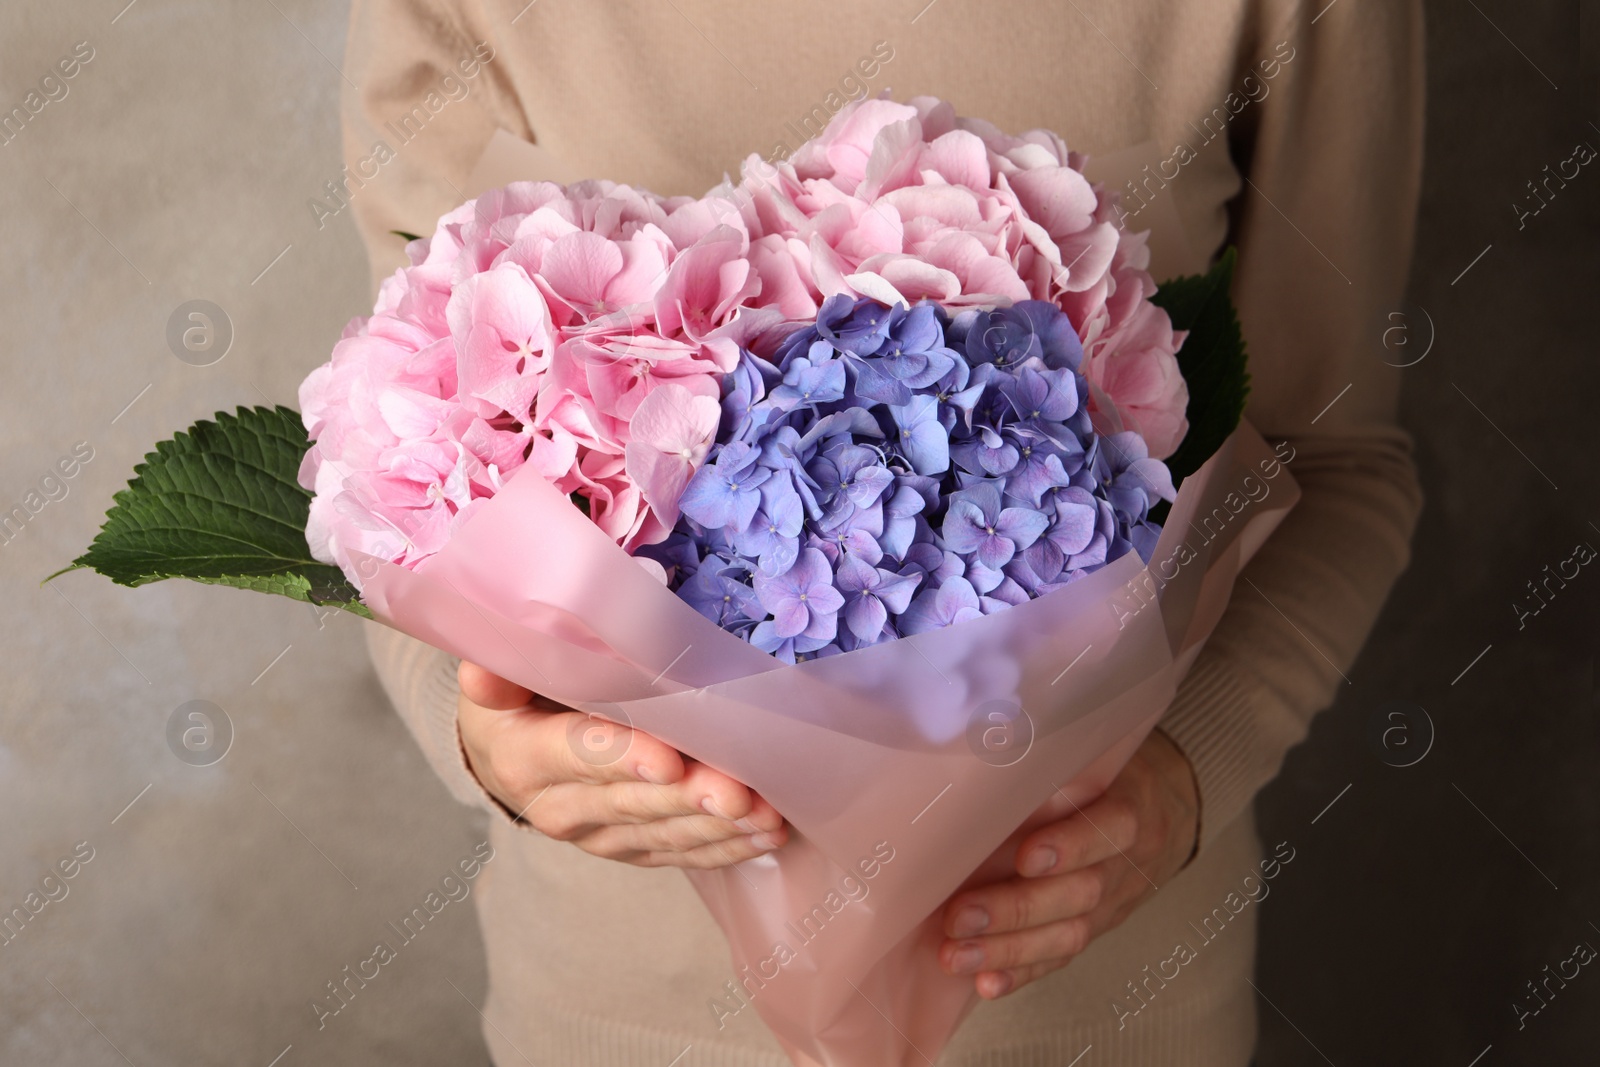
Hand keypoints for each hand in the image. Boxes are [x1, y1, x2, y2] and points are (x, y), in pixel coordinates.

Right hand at [456, 661, 788, 867]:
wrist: (508, 756)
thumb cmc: (516, 697)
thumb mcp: (498, 676)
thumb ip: (501, 669)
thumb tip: (485, 659)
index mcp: (524, 756)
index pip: (577, 754)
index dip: (622, 757)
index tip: (669, 758)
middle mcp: (559, 807)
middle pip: (631, 801)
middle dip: (688, 797)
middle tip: (738, 791)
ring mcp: (598, 836)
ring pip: (663, 833)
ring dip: (719, 827)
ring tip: (767, 815)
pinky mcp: (631, 849)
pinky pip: (680, 853)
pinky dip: (727, 846)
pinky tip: (767, 835)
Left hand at [938, 729, 1199, 998]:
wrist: (1167, 808)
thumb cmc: (1108, 773)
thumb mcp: (1095, 755)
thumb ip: (1051, 763)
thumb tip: (974, 760)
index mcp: (1130, 806)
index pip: (1111, 829)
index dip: (1072, 846)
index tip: (1026, 857)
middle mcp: (1124, 862)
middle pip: (1079, 894)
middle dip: (1016, 909)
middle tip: (959, 916)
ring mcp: (1111, 903)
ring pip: (1067, 935)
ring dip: (1008, 951)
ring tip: (956, 954)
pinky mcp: (1095, 930)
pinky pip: (1061, 959)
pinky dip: (1023, 974)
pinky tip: (986, 984)